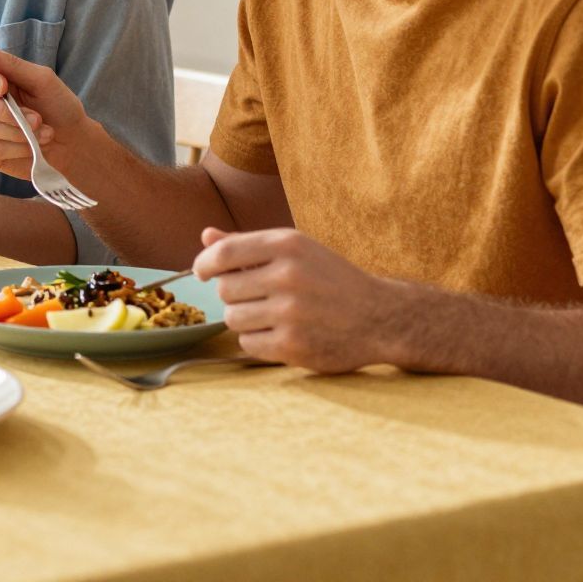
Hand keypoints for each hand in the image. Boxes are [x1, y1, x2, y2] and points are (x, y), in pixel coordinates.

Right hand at [0, 40, 84, 180]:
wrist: (71, 142)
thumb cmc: (58, 106)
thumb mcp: (42, 81)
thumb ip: (11, 64)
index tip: (3, 86)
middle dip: (7, 112)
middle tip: (37, 117)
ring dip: (18, 131)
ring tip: (41, 131)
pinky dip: (16, 148)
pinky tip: (31, 146)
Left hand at [193, 227, 402, 373]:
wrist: (380, 316)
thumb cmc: (332, 279)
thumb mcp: (297, 251)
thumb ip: (249, 245)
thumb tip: (205, 236)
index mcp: (288, 245)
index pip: (223, 253)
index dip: (204, 264)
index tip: (201, 272)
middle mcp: (288, 276)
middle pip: (224, 289)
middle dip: (234, 294)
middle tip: (259, 296)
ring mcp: (290, 313)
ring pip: (233, 318)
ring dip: (244, 319)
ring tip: (271, 315)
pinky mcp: (293, 346)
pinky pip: (248, 344)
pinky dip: (257, 341)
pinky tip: (280, 333)